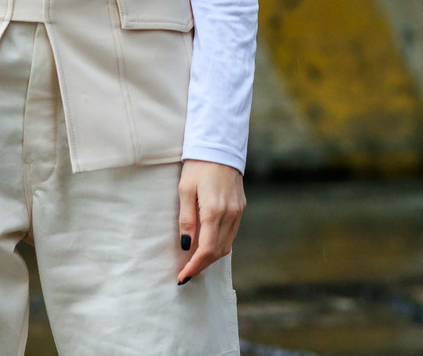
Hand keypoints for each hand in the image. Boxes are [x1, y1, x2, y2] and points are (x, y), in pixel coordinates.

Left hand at [176, 158, 244, 283]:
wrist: (220, 146)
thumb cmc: (198, 166)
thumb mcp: (185, 190)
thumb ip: (186, 219)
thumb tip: (186, 246)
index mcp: (214, 210)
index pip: (206, 249)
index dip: (194, 266)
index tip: (182, 277)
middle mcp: (230, 214)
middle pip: (218, 251)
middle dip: (202, 266)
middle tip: (186, 274)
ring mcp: (238, 211)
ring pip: (226, 245)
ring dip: (211, 257)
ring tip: (195, 263)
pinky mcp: (240, 207)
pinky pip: (231, 234)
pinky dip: (219, 245)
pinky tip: (208, 246)